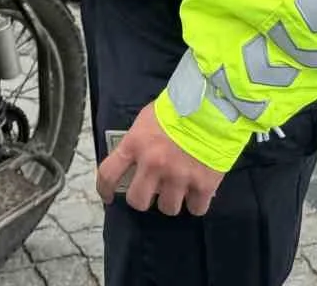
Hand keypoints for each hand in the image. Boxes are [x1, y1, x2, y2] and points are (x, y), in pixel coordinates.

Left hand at [96, 102, 224, 216]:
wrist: (212, 107)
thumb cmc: (176, 109)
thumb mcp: (146, 120)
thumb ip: (138, 142)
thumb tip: (135, 162)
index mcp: (135, 144)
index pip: (108, 173)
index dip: (104, 189)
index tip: (109, 196)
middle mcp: (153, 164)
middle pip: (138, 201)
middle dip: (143, 199)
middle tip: (151, 192)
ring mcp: (179, 176)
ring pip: (168, 208)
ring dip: (172, 201)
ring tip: (178, 188)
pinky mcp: (204, 185)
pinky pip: (196, 209)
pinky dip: (196, 203)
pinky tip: (198, 191)